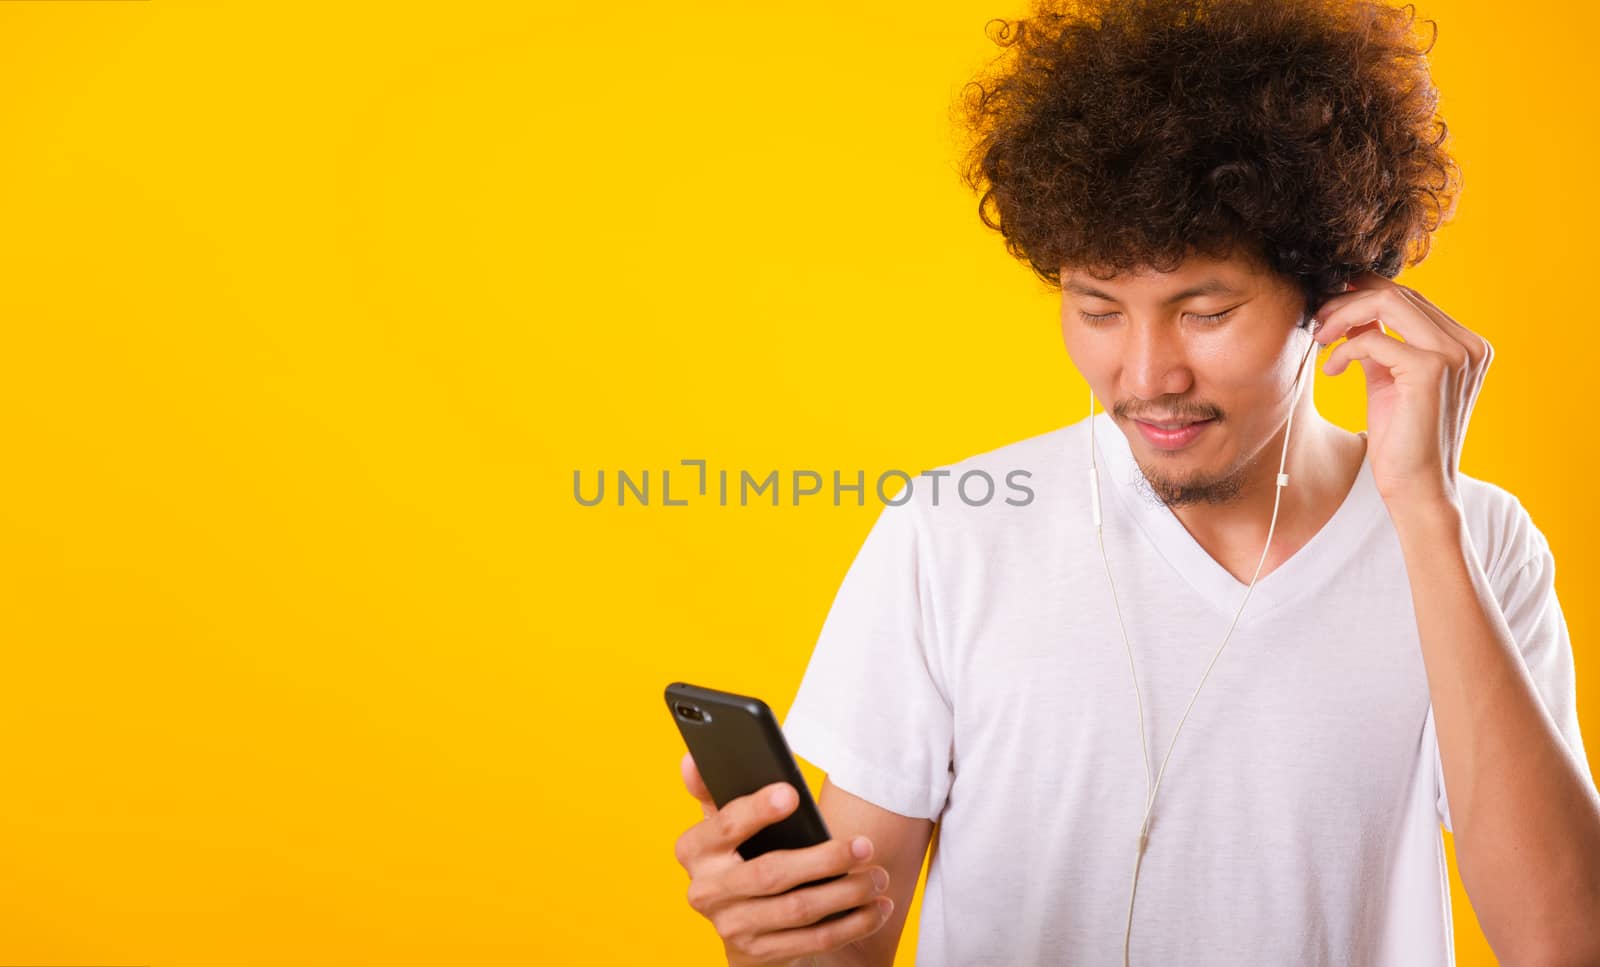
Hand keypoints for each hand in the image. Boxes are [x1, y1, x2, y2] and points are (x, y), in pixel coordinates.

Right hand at [673, 751, 894, 965]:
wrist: (738, 923)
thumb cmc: (738, 856)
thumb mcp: (720, 824)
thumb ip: (711, 790)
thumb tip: (693, 757)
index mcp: (694, 850)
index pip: (725, 825)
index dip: (757, 810)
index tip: (792, 794)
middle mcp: (706, 891)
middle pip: (770, 873)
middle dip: (824, 859)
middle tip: (865, 846)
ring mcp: (733, 926)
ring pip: (797, 909)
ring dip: (846, 893)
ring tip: (878, 876)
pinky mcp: (760, 953)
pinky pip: (813, 940)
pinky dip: (851, 924)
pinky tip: (877, 907)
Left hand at [1312, 271, 1492, 511]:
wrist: (1417, 488)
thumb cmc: (1402, 438)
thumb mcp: (1387, 378)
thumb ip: (1378, 341)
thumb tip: (1351, 310)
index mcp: (1465, 344)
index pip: (1410, 297)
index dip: (1365, 293)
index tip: (1330, 304)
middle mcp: (1468, 345)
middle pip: (1399, 293)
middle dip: (1348, 300)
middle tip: (1317, 321)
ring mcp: (1455, 355)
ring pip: (1388, 304)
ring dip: (1343, 315)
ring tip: (1320, 338)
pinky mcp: (1431, 371)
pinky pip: (1374, 340)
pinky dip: (1344, 350)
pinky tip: (1331, 369)